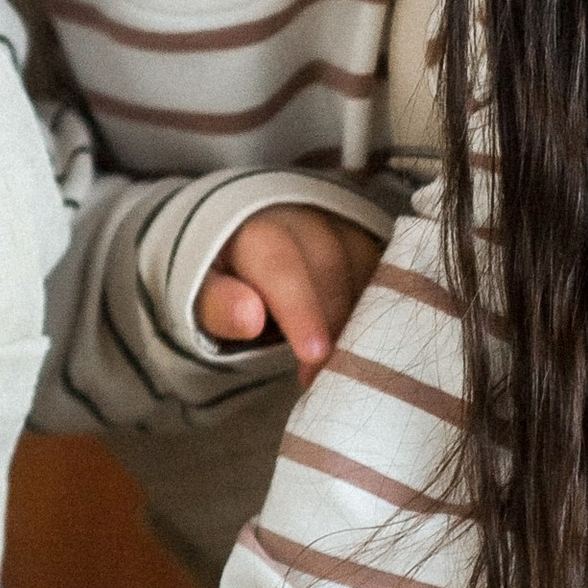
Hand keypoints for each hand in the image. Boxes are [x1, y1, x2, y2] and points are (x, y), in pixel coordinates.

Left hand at [195, 202, 381, 375]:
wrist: (236, 246)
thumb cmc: (221, 279)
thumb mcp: (205, 295)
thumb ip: (219, 305)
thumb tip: (249, 317)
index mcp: (252, 226)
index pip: (279, 264)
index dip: (301, 310)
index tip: (314, 354)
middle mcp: (298, 214)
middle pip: (328, 262)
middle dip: (332, 321)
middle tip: (326, 373)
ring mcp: (334, 222)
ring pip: (362, 262)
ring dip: (360, 313)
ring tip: (348, 360)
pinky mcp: (360, 237)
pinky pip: (381, 266)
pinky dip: (379, 302)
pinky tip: (367, 337)